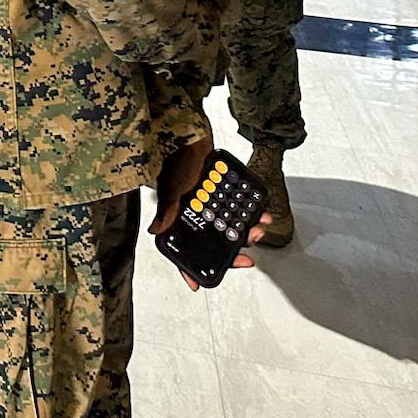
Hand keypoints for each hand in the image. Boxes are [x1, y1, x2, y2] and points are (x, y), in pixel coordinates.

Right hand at [150, 138, 269, 290]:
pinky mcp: (220, 189)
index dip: (187, 267)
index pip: (180, 247)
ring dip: (245, 231)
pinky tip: (261, 212)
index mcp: (177, 215)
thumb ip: (168, 210)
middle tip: (248, 258)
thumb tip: (157, 232)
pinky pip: (237, 207)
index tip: (197, 284)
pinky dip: (249, 211)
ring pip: (227, 225)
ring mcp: (207, 201)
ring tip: (258, 230)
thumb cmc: (178, 159)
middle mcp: (192, 211)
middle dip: (231, 251)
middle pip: (211, 241)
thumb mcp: (174, 187)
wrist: (192, 132)